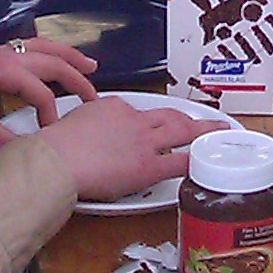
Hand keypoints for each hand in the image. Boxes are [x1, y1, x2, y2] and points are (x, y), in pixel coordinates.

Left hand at [0, 35, 96, 141]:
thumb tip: (17, 153)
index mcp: (7, 69)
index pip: (41, 92)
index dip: (50, 114)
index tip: (49, 134)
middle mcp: (11, 55)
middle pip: (54, 64)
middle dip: (77, 79)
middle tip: (95, 97)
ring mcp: (4, 49)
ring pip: (46, 49)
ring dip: (69, 56)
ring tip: (90, 64)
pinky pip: (33, 46)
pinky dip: (50, 50)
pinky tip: (51, 56)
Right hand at [40, 96, 201, 197]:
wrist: (56, 159)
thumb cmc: (54, 146)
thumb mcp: (68, 122)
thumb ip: (82, 123)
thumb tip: (77, 129)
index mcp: (113, 106)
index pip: (138, 111)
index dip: (148, 121)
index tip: (151, 127)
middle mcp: (133, 119)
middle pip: (168, 115)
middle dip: (186, 117)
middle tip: (201, 118)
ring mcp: (144, 141)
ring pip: (182, 130)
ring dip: (202, 130)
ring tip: (218, 130)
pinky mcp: (149, 165)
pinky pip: (180, 161)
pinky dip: (196, 159)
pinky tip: (207, 160)